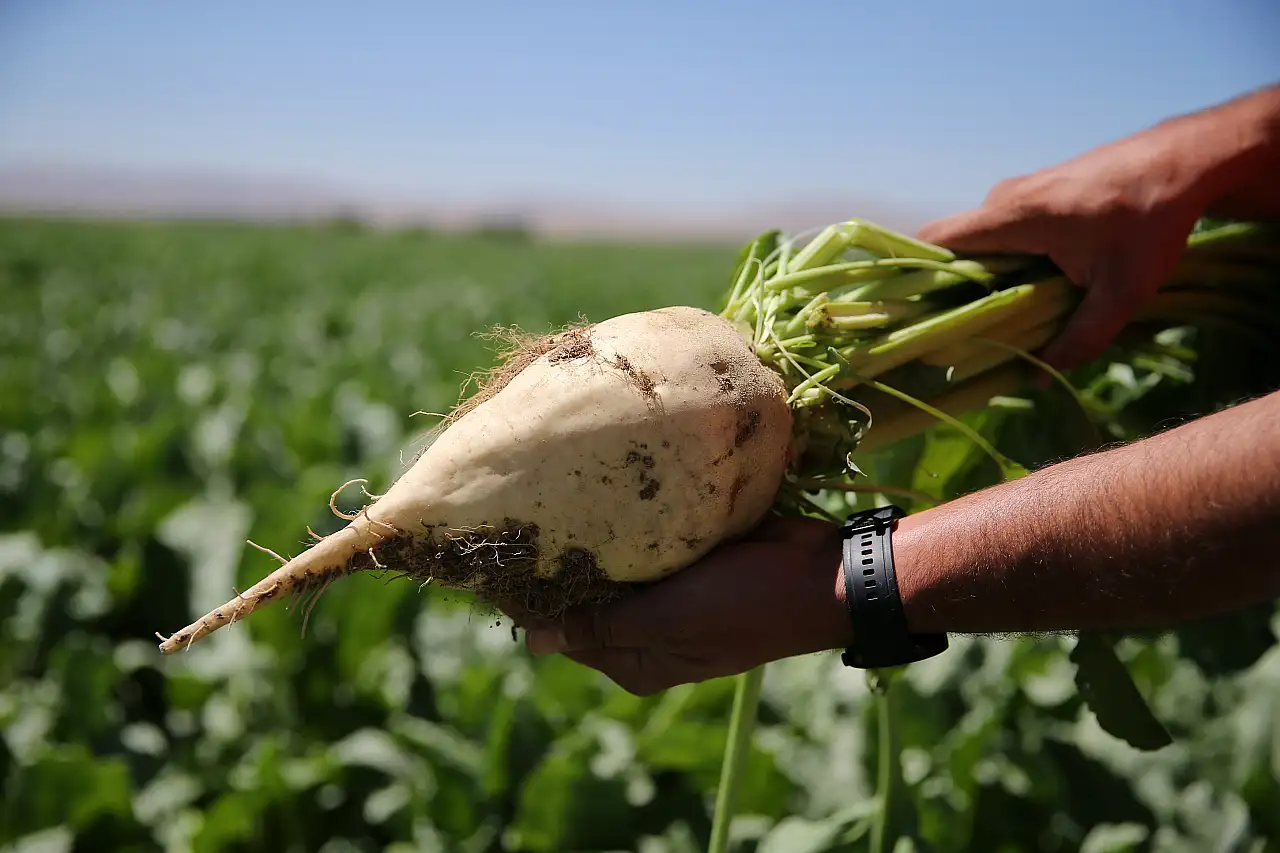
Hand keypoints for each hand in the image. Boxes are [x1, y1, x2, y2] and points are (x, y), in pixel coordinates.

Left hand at [514, 515, 850, 695]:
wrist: (826, 577)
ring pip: (612, 565)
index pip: (562, 631)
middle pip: (584, 599)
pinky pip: (644, 540)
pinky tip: (596, 487)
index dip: (527, 597)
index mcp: (637, 660)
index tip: (492, 555)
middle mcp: (647, 631)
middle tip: (515, 510)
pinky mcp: (689, 558)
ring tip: (546, 492)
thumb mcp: (667, 621)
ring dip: (589, 537)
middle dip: (557, 562)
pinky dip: (624, 522)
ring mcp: (670, 593)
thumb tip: (531, 642)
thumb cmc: (744, 605)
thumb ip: (601, 627)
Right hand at [917, 117, 1221, 368]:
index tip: (919, 316)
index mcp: (1012, 217)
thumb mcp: (1122, 291)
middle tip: (965, 331)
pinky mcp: (1037, 193)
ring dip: (985, 276)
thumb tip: (1040, 374)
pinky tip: (1030, 286)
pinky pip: (1002, 231)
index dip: (918, 278)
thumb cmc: (1152, 221)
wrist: (1186, 161)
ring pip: (980, 241)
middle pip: (954, 248)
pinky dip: (1005, 260)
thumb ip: (1080, 338)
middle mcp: (1004, 199)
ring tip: (1002, 315)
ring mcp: (1019, 192)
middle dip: (954, 289)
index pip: (935, 241)